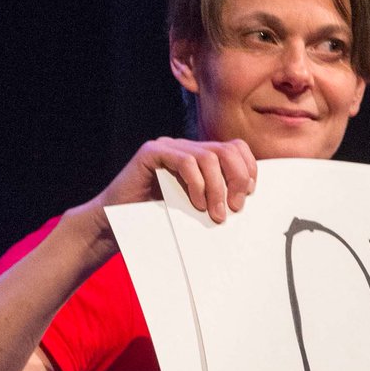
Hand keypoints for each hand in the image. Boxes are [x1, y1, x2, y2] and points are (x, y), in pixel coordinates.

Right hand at [96, 136, 258, 222]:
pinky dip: (197, 184)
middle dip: (237, 180)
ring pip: (208, 157)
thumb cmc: (162, 218)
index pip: (236, 149)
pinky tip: (197, 204)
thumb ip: (219, 198)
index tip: (249, 194)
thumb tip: (247, 203)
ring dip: (218, 189)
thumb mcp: (200, 207)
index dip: (249, 169)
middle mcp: (187, 147)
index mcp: (202, 156)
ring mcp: (169, 148)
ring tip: (215, 213)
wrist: (120, 223)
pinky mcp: (152, 153)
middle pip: (227, 150)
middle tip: (235, 208)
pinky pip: (185, 161)